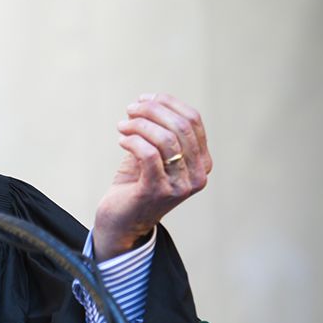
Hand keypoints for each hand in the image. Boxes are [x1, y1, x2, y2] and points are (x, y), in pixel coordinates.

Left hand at [92, 93, 211, 259]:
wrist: (121, 223)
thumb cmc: (136, 186)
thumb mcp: (153, 154)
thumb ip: (158, 131)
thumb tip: (150, 100)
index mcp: (202, 163)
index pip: (194, 120)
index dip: (168, 103)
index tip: (144, 98)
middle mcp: (197, 175)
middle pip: (180, 126)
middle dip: (152, 111)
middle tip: (130, 109)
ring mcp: (180, 185)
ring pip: (165, 139)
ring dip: (139, 124)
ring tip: (122, 126)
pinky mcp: (158, 191)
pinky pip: (149, 154)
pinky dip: (133, 141)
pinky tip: (121, 140)